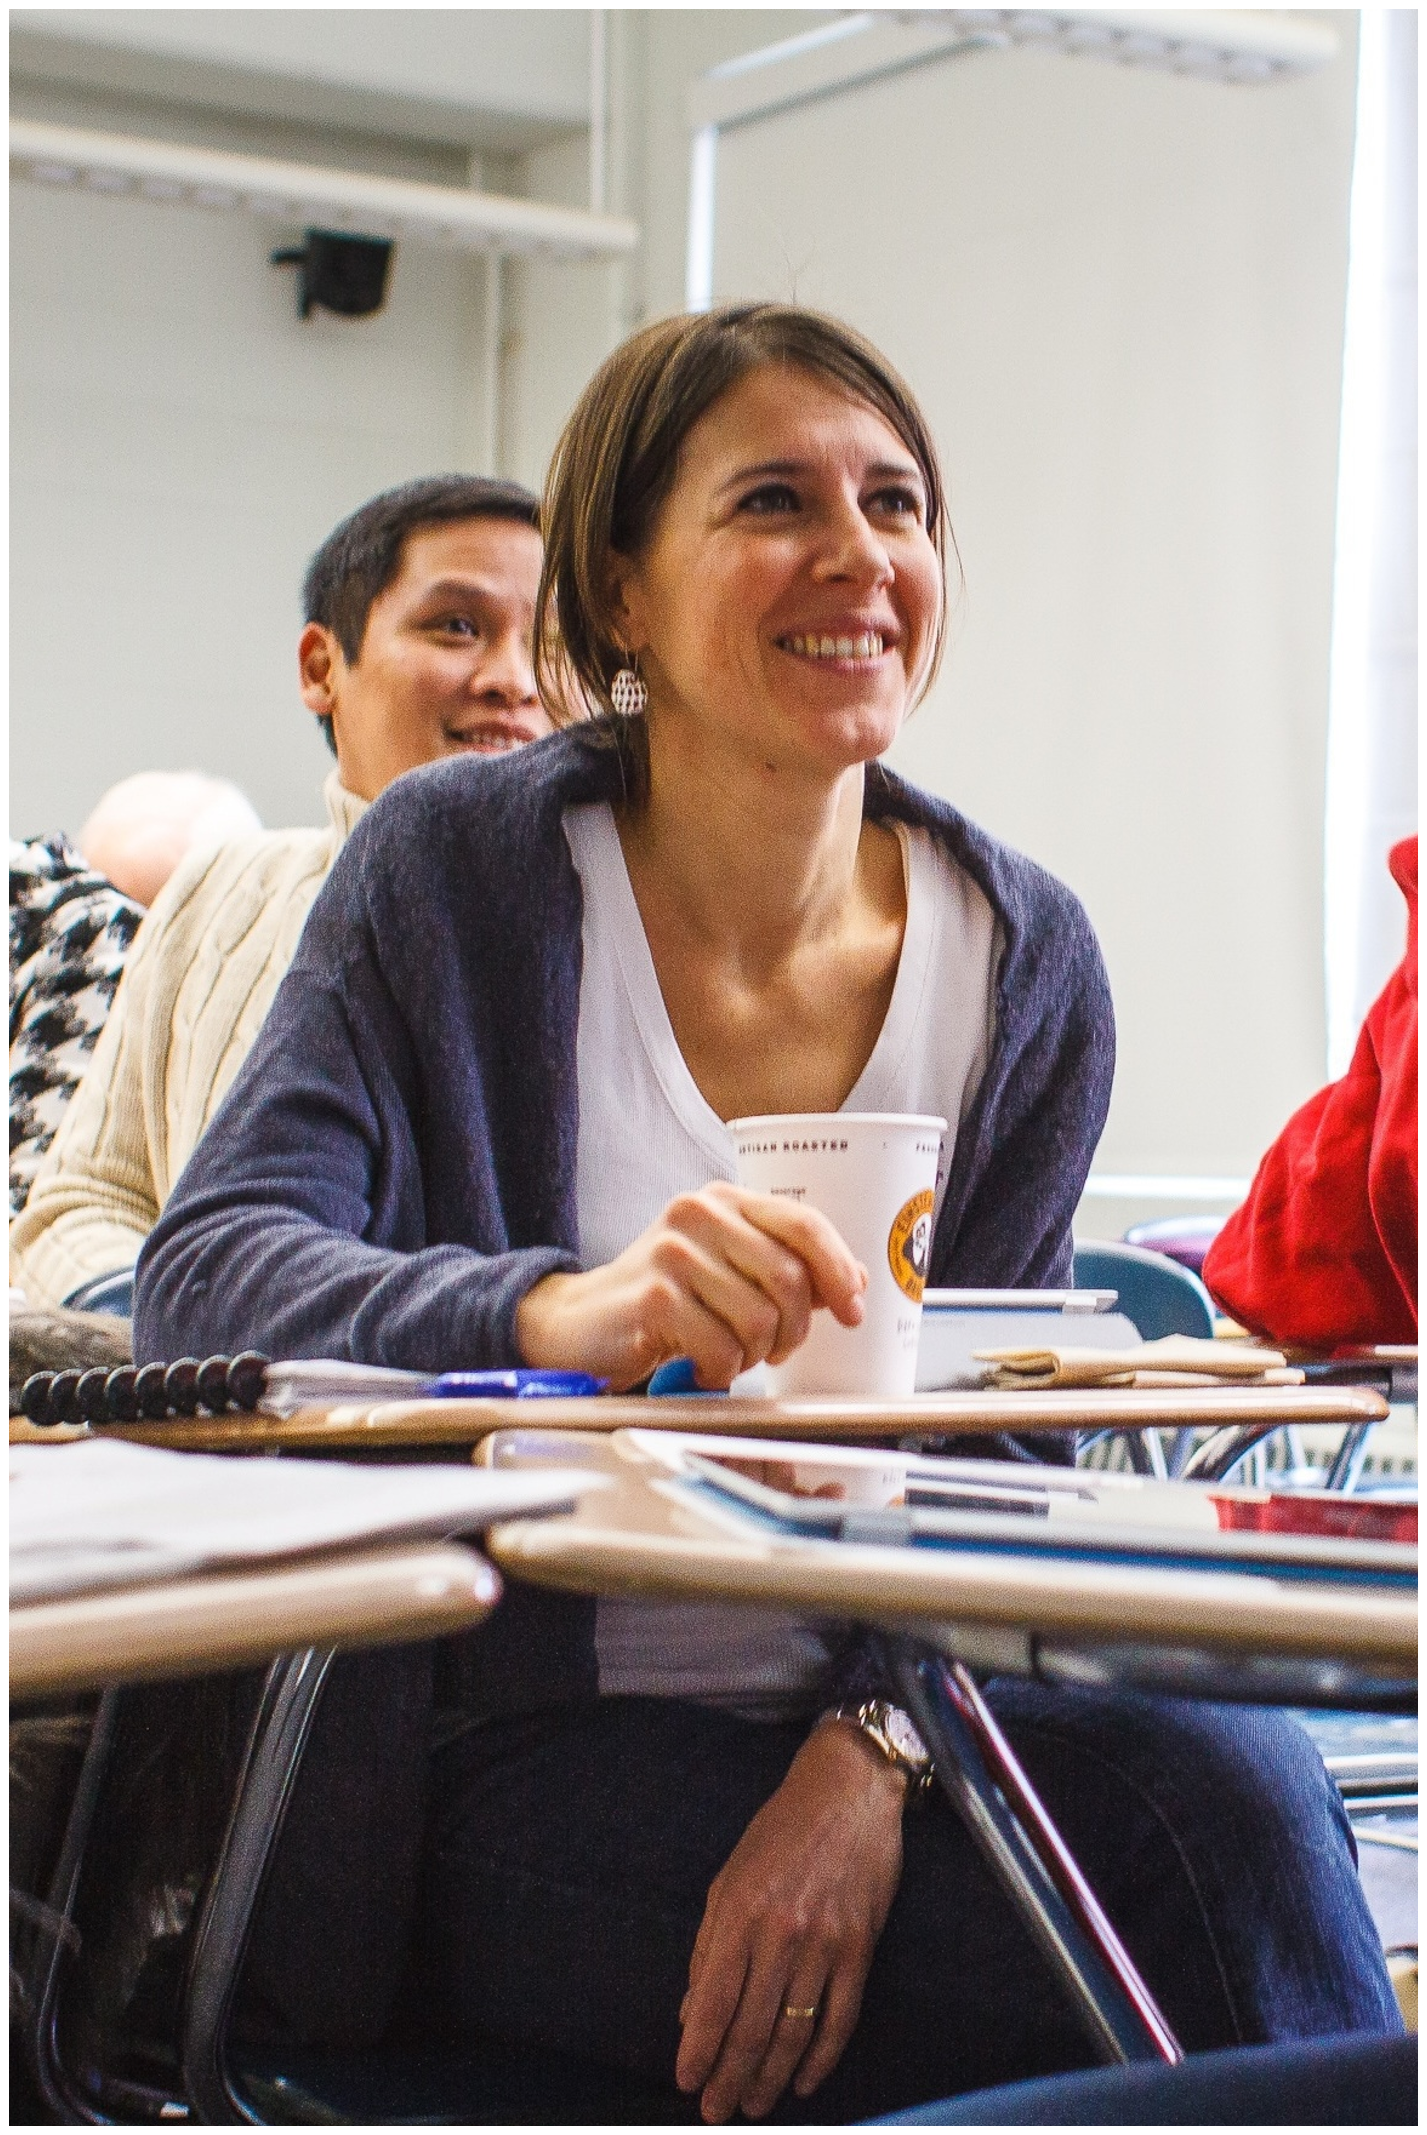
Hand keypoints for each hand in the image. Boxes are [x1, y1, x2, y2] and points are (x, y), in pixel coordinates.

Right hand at [514, 1181, 865, 1391]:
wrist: (583, 1322)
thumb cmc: (666, 1299)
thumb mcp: (727, 1268)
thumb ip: (784, 1267)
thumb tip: (855, 1283)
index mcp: (724, 1200)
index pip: (803, 1223)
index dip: (838, 1270)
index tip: (852, 1310)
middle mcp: (699, 1214)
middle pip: (788, 1278)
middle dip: (794, 1329)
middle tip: (775, 1350)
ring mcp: (674, 1253)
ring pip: (759, 1319)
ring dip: (753, 1355)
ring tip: (728, 1356)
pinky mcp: (655, 1297)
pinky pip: (722, 1348)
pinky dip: (720, 1370)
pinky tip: (699, 1365)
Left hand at [676, 1720, 905, 2122]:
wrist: (849, 1792)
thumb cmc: (781, 1830)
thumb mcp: (730, 1876)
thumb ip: (709, 1945)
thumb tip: (690, 2009)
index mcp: (742, 1911)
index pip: (714, 1999)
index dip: (699, 2047)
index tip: (687, 2080)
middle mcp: (782, 1932)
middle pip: (752, 2025)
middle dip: (729, 2075)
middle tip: (715, 2111)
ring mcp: (825, 1943)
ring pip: (794, 2031)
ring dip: (770, 2077)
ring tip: (752, 2105)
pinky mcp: (860, 1948)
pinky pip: (840, 2017)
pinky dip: (822, 2057)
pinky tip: (804, 2081)